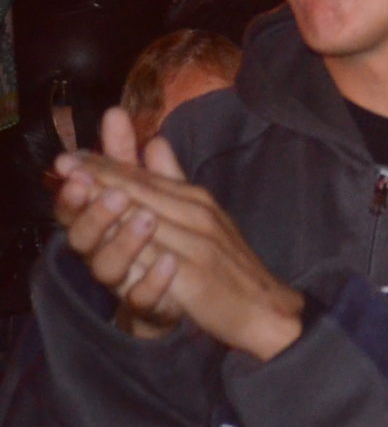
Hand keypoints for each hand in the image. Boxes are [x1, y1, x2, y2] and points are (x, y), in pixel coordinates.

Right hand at [53, 109, 180, 338]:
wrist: (189, 297)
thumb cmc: (159, 240)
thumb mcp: (152, 194)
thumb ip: (130, 159)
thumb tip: (115, 114)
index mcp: (104, 226)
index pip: (78, 205)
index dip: (75, 187)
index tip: (71, 164)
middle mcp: (105, 255)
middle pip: (84, 237)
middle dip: (94, 213)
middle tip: (110, 193)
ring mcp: (126, 284)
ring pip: (109, 267)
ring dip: (125, 241)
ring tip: (146, 218)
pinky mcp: (151, 307)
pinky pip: (145, 298)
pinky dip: (154, 279)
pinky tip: (169, 261)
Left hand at [55, 109, 303, 360]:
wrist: (264, 306)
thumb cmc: (227, 262)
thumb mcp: (203, 216)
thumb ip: (174, 181)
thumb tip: (155, 140)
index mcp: (195, 200)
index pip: (144, 177)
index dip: (105, 165)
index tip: (68, 156)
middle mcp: (197, 215)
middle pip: (142, 192)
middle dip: (101, 176)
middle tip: (65, 164)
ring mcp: (198, 244)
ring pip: (148, 219)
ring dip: (113, 204)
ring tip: (83, 191)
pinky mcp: (196, 278)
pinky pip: (163, 262)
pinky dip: (138, 247)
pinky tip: (117, 239)